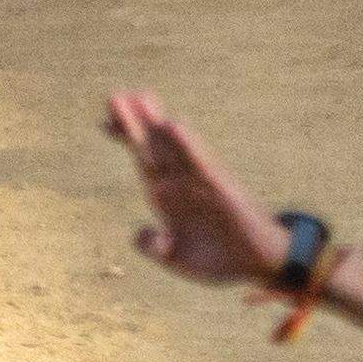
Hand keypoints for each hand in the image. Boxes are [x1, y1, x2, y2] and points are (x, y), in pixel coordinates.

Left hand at [102, 90, 280, 286]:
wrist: (259, 265)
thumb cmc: (220, 260)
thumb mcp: (178, 259)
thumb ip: (154, 248)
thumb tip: (140, 234)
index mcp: (167, 197)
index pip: (143, 160)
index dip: (125, 140)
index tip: (103, 124)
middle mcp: (182, 183)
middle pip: (153, 146)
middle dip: (134, 122)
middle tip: (114, 96)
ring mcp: (202, 182)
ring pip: (175, 147)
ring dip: (158, 124)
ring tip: (140, 98)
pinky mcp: (223, 188)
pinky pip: (202, 163)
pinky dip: (188, 146)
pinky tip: (174, 127)